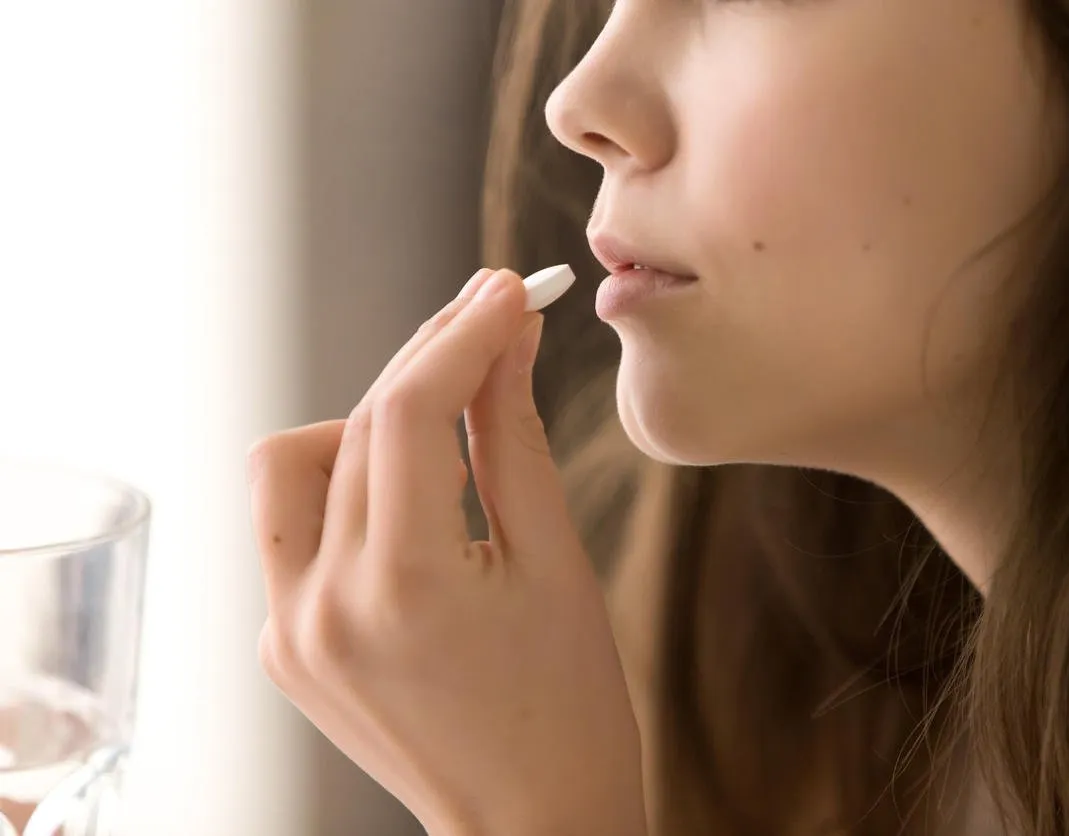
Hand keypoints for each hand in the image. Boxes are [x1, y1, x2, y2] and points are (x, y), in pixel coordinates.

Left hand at [246, 269, 646, 835]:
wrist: (529, 823)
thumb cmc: (570, 708)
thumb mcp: (555, 561)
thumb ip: (514, 435)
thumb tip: (507, 336)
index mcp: (404, 591)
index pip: (406, 413)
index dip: (460, 334)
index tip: (506, 290)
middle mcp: (322, 609)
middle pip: (356, 424)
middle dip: (429, 363)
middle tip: (496, 325)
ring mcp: (289, 632)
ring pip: (299, 464)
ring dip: (368, 424)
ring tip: (446, 432)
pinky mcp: (283, 644)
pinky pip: (295, 528)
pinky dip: (349, 490)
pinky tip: (413, 502)